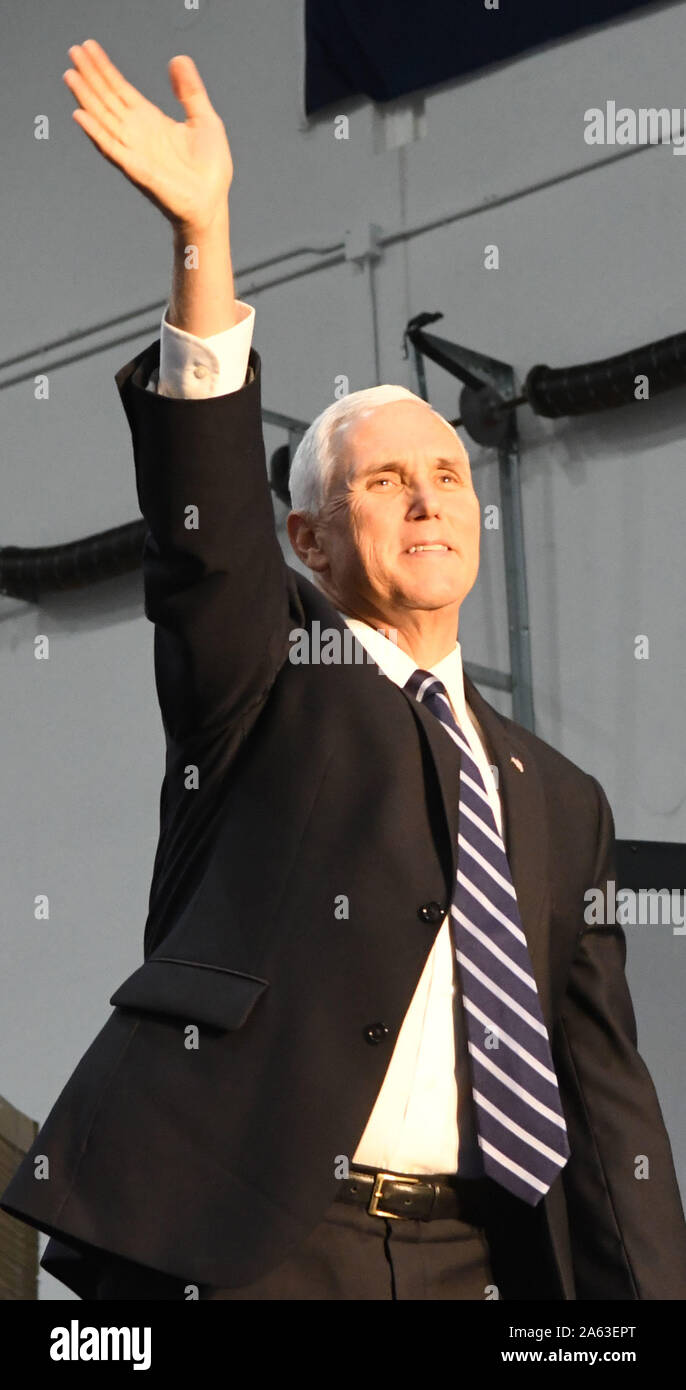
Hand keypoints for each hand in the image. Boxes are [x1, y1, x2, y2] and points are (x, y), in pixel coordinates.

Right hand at [63, 39, 232, 234]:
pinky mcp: (135, 169)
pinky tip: (80, 115)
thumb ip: (190, 91)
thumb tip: (178, 59)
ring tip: (71, 76)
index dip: (105, 68)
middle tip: (73, 51)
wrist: (211, 203)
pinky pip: (111, 148)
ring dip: (86, 98)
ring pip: (103, 118)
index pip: (121, 89)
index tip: (89, 48)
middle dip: (90, 76)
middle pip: (107, 99)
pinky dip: (95, 132)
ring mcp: (134, 151)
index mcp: (151, 121)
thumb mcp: (204, 119)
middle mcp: (137, 134)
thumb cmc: (210, 169)